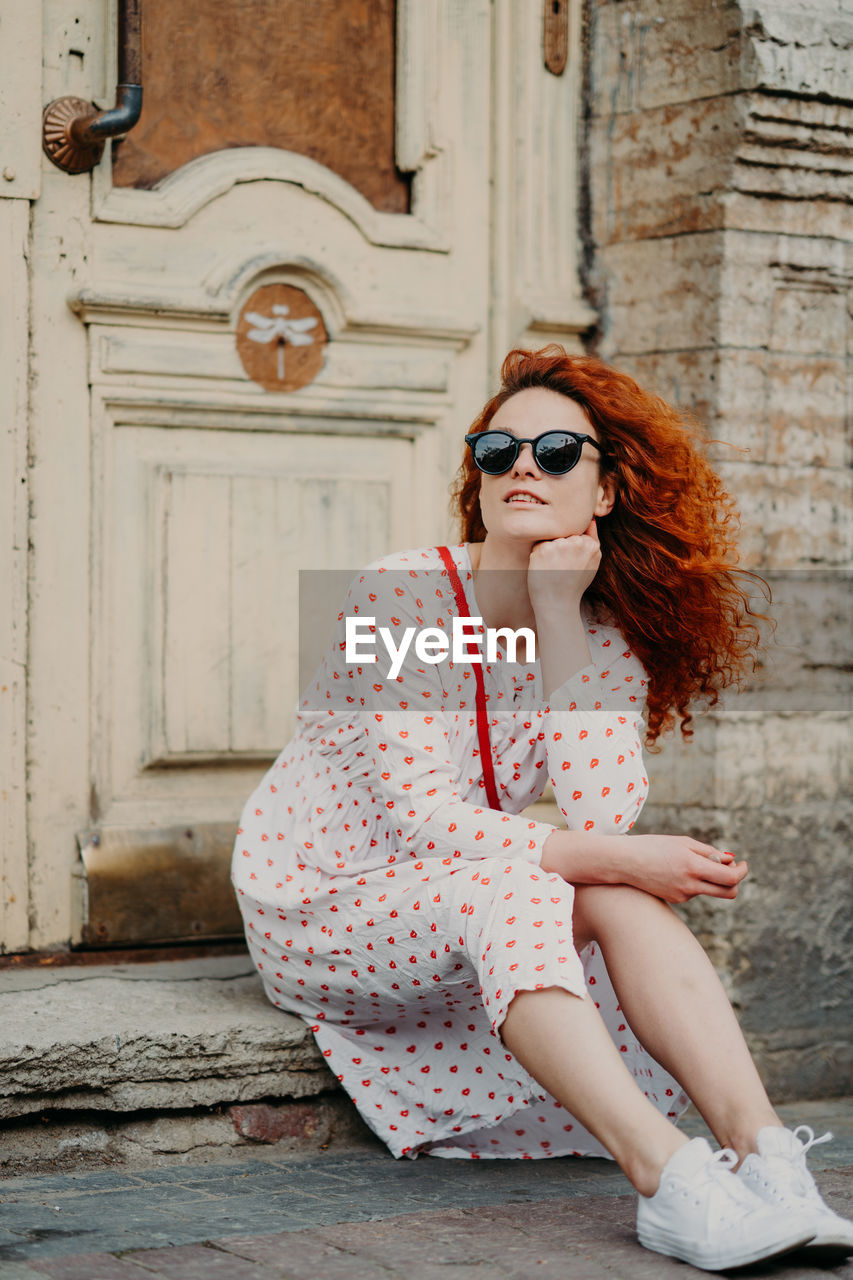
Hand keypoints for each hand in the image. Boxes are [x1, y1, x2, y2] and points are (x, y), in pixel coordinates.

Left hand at [527, 519, 600, 616]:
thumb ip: (593, 540)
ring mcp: (560, 545)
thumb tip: (591, 519)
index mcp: (592, 545)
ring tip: (553, 568)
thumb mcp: (592, 563)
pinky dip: (538, 555)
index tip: (570, 563)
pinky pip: (539, 544)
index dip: (571, 548)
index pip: (577, 533)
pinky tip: (545, 568)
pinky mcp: (544, 549)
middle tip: (561, 567)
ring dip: (549, 549)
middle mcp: (577, 542)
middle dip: (560, 546)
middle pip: (564, 533)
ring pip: (551, 537)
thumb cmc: (574, 584)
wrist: (558, 603)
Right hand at [621, 834, 747, 903]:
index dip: (742, 871)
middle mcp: (690, 886)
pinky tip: (678, 870)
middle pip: (728, 892)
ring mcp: (683, 896)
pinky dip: (696, 881)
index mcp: (693, 867)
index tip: (742, 864)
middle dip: (735, 881)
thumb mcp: (682, 842)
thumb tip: (730, 860)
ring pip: (711, 891)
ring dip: (713, 878)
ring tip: (694, 861)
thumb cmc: (652, 846)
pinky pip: (695, 891)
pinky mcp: (676, 900)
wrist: (623, 863)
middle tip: (732, 868)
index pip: (730, 878)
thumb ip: (709, 851)